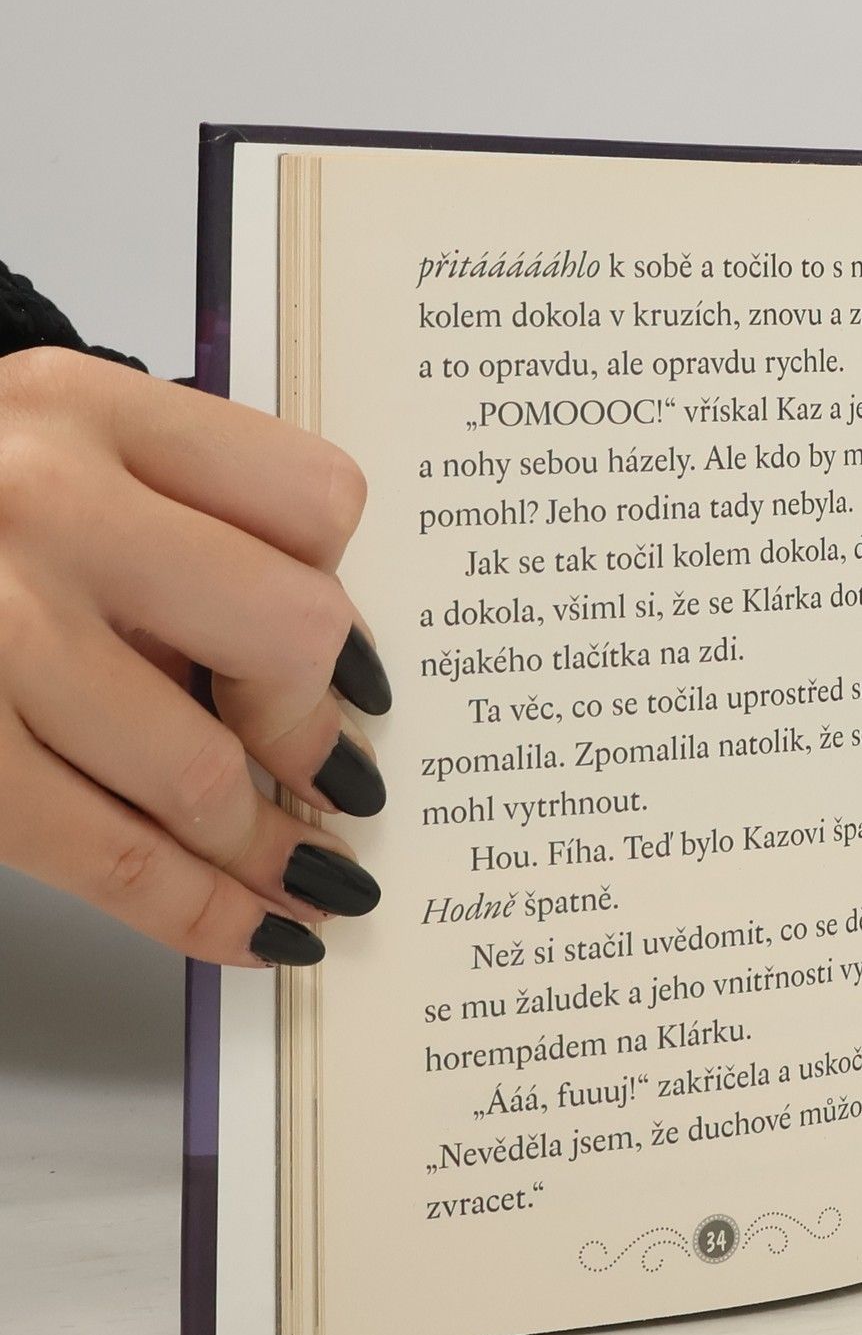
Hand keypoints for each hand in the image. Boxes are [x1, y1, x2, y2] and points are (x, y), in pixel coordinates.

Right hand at [0, 349, 389, 965]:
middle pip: (290, 631)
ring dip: (270, 846)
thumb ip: (168, 529)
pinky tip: (255, 927)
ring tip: (307, 872)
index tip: (350, 659)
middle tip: (328, 775)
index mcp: (81, 406)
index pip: (311, 500)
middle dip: (315, 724)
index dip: (347, 592)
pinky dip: (200, 909)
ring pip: (203, 771)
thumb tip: (325, 682)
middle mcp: (39, 502)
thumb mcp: (39, 458)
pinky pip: (110, 854)